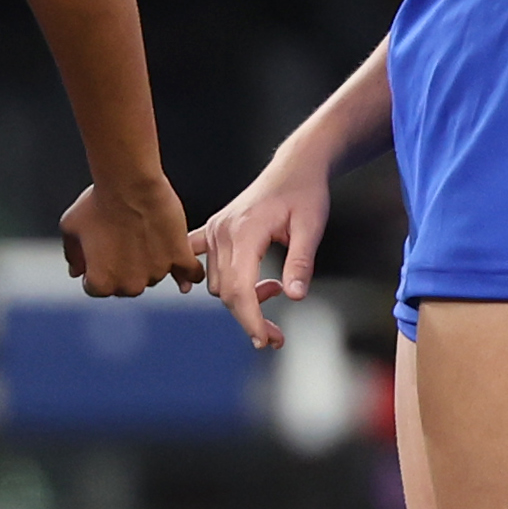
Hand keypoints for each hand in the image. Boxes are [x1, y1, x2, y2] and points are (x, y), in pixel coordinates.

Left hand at [60, 171, 193, 296]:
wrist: (128, 184)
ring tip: (145, 235)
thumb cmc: (97, 202)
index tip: (102, 247)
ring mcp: (156, 274)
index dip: (98, 266)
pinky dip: (189, 272)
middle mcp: (129, 285)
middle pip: (127, 284)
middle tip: (125, 239)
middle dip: (125, 266)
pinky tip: (186, 270)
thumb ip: (73, 255)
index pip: (97, 287)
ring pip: (155, 275)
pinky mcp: (179, 258)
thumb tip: (77, 272)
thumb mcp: (71, 228)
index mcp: (100, 284)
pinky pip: (190, 273)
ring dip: (152, 262)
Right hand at [189, 152, 337, 349]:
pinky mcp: (213, 230)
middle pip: (226, 292)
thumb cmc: (305, 194)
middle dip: (250, 317)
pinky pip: (195, 259)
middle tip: (277, 334)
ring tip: (274, 286)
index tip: (264, 340)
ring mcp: (214, 230)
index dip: (250, 319)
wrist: (294, 168)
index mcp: (245, 231)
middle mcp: (222, 231)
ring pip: (217, 283)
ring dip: (242, 297)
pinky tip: (206, 292)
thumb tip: (295, 297)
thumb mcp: (312, 227)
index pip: (239, 288)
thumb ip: (302, 262)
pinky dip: (202, 278)